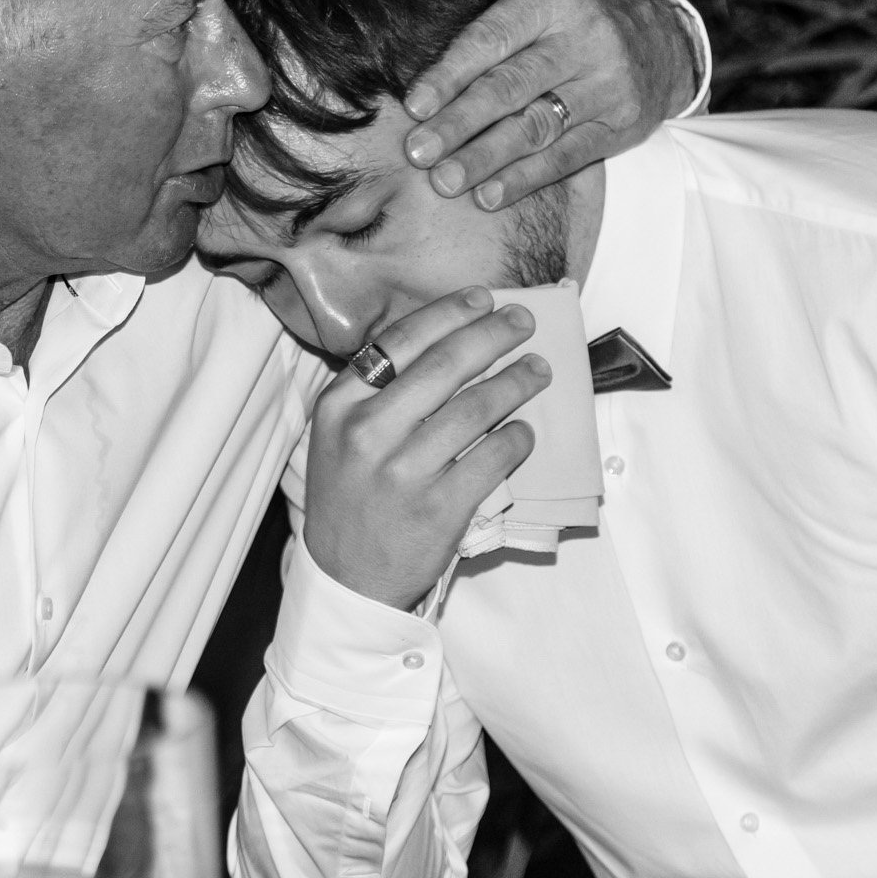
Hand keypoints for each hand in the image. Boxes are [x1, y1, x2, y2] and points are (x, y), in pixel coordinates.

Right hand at [302, 289, 550, 611]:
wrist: (348, 578)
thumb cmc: (350, 497)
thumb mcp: (339, 435)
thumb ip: (377, 392)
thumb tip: (446, 340)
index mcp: (340, 406)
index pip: (400, 341)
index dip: (448, 313)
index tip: (481, 299)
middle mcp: (368, 432)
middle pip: (444, 365)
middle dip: (492, 335)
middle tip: (523, 322)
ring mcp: (404, 471)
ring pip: (476, 408)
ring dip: (516, 382)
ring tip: (537, 371)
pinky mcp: (440, 508)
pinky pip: (493, 458)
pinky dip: (517, 439)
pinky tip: (525, 431)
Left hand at [401, 0, 696, 210]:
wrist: (668, 35)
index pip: (493, 39)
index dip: (450, 73)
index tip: (412, 105)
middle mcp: (585, 41)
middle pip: (511, 88)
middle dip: (460, 123)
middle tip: (417, 153)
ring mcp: (606, 86)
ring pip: (537, 128)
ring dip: (486, 159)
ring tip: (444, 182)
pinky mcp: (621, 125)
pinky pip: (568, 157)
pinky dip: (526, 179)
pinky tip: (488, 196)